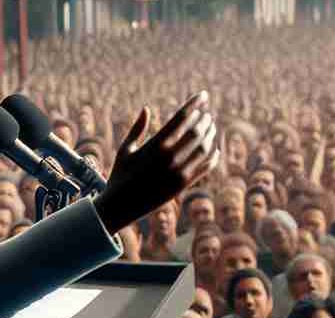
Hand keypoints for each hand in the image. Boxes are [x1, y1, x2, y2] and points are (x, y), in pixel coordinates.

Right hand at [95, 91, 220, 231]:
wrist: (121, 206)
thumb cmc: (120, 175)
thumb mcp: (125, 149)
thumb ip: (137, 128)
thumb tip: (146, 109)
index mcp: (155, 144)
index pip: (181, 118)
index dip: (194, 104)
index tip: (203, 95)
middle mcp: (169, 157)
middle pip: (196, 131)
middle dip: (204, 120)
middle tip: (207, 115)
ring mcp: (178, 172)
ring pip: (204, 148)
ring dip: (210, 135)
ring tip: (212, 129)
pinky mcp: (183, 185)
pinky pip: (205, 167)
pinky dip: (212, 157)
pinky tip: (214, 150)